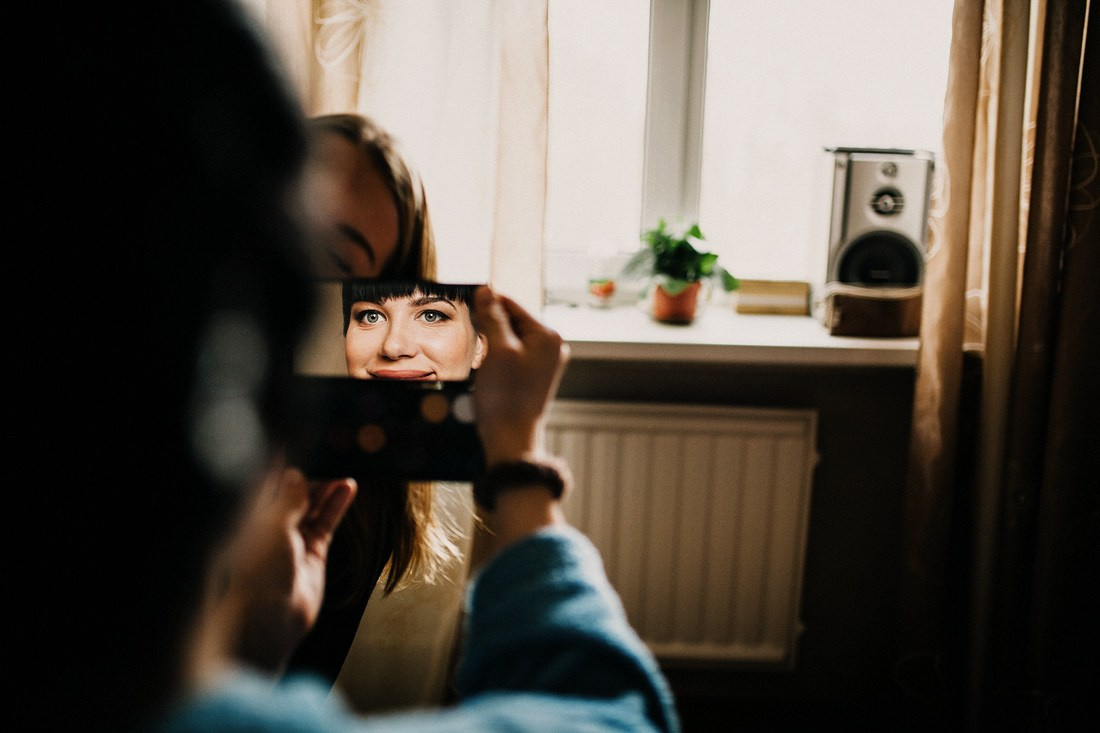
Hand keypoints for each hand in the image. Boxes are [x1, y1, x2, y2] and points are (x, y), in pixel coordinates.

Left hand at [198, 462, 355, 675]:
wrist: (271, 619)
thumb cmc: (260, 574)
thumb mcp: (273, 526)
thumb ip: (288, 498)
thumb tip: (295, 474)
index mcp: (251, 516)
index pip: (266, 481)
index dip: (281, 460)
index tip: (296, 436)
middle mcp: (270, 525)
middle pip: (292, 490)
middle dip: (309, 470)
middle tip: (329, 449)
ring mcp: (293, 539)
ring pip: (312, 504)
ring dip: (327, 485)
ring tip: (344, 465)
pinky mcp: (313, 552)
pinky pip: (327, 522)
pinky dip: (337, 505)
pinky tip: (349, 487)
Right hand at [470, 287, 569, 465]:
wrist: (511, 438)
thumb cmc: (506, 397)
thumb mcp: (497, 350)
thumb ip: (493, 317)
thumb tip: (486, 290)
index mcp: (548, 336)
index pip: (512, 305)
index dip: (486, 305)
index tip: (464, 309)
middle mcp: (551, 346)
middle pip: (512, 321)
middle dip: (489, 327)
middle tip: (473, 343)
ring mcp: (544, 362)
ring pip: (509, 338)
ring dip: (491, 343)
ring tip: (481, 361)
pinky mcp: (533, 376)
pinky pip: (511, 355)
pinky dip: (495, 358)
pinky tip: (487, 371)